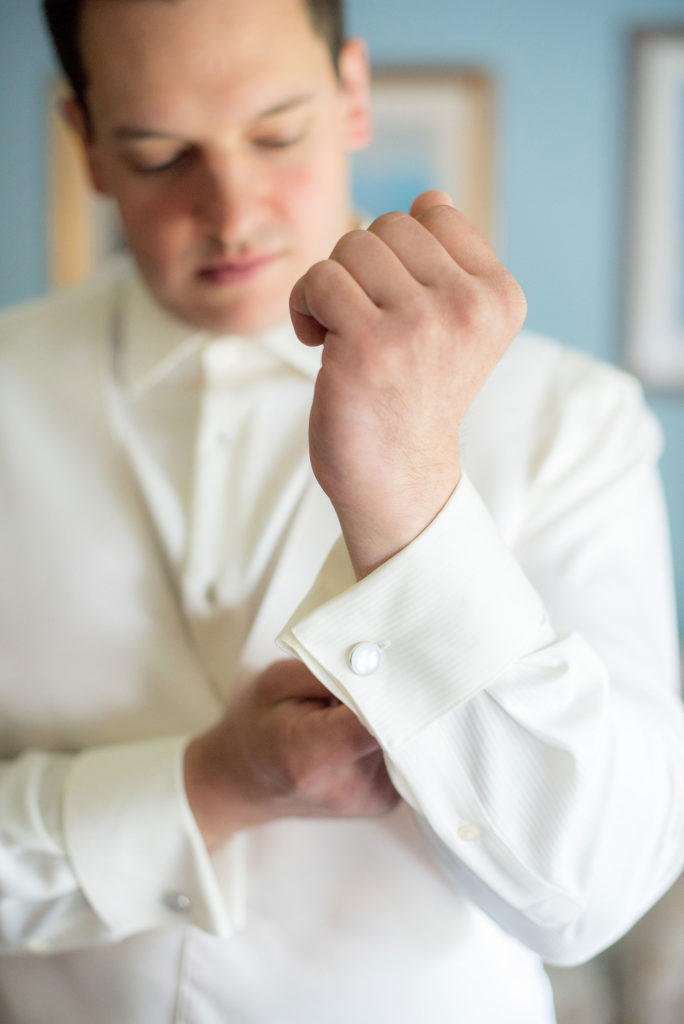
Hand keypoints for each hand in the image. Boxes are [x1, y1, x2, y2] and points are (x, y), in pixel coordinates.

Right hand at [184, 660, 398, 850]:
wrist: (248, 782)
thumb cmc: (258, 726)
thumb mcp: (277, 680)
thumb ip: (328, 669)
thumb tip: (379, 660)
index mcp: (312, 757)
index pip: (374, 718)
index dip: (385, 686)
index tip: (381, 663)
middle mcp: (348, 785)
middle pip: (395, 725)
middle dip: (382, 695)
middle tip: (359, 679)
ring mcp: (372, 798)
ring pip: (403, 735)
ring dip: (384, 713)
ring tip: (348, 709)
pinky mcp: (385, 798)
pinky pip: (402, 750)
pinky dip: (386, 732)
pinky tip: (359, 727)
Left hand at [290, 191, 526, 576]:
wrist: (396, 478)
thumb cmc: (412, 396)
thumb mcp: (455, 327)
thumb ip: (448, 264)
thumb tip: (429, 196)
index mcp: (499, 296)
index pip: (434, 211)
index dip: (398, 251)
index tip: (395, 300)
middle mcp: (470, 307)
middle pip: (388, 224)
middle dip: (363, 267)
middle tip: (363, 320)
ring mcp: (423, 325)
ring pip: (352, 245)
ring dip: (331, 285)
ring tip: (340, 331)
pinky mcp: (370, 345)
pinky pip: (319, 279)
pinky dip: (304, 306)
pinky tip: (316, 343)